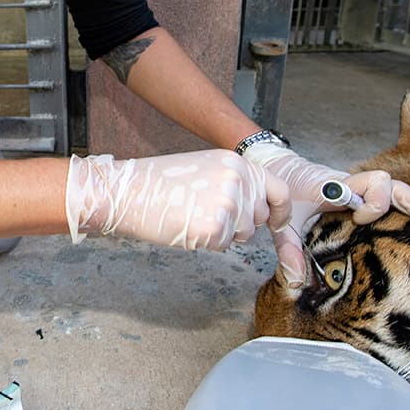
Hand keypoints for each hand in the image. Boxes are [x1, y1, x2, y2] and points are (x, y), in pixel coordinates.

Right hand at [65, 150, 290, 250]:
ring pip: (242, 235)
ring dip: (223, 234)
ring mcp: (229, 204)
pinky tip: (187, 226)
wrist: (130, 191)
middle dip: (241, 224)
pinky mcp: (216, 227)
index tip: (277, 223)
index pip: (278, 190)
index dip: (280, 211)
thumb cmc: (161, 182)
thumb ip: (235, 182)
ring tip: (193, 216)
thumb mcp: (207, 168)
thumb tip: (257, 205)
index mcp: (237, 163)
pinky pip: (223, 245)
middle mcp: (238, 180)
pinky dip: (207, 242)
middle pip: (259, 217)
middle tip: (206, 213)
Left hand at [241, 142, 409, 287]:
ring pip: (402, 192)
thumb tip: (294, 282)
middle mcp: (356, 184)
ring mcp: (363, 189)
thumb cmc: (284, 188)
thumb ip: (288, 248)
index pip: (371, 184)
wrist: (278, 165)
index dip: (373, 203)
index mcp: (338, 185)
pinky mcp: (366, 194)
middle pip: (397, 188)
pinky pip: (397, 197)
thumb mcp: (283, 219)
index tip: (358, 219)